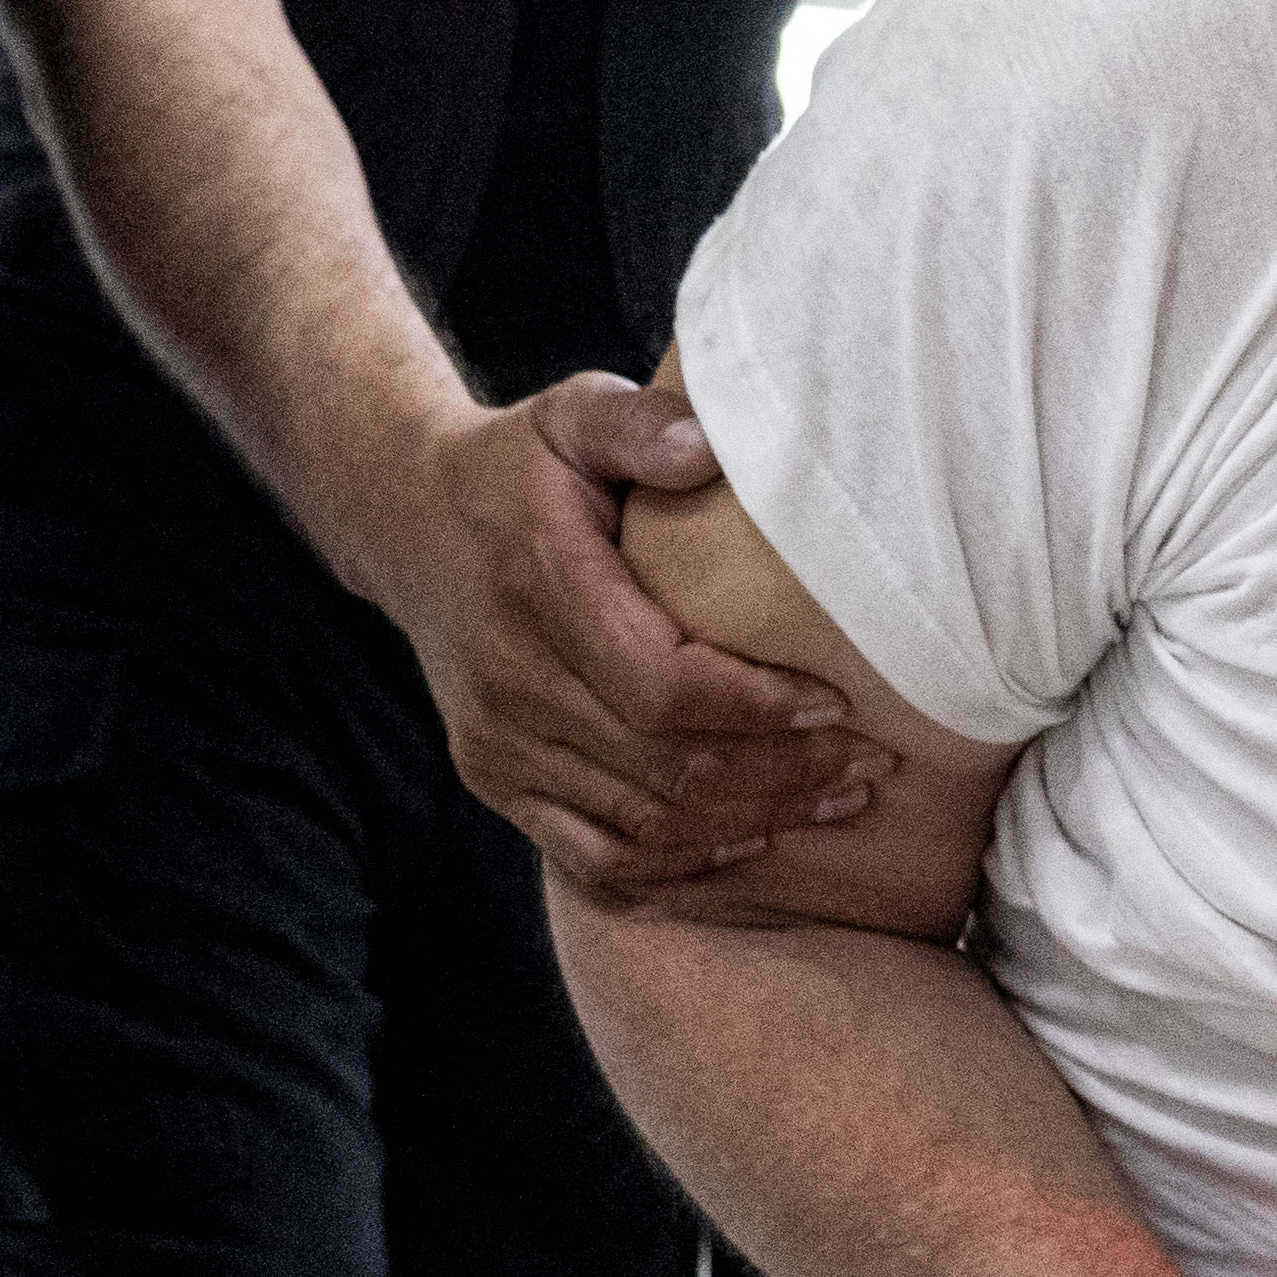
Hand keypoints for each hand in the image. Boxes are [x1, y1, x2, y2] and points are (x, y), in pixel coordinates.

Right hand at [345, 376, 885, 899]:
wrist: (403, 521)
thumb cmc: (516, 467)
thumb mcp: (571, 414)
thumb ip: (639, 425)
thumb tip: (711, 447)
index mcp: (538, 589)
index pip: (662, 686)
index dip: (758, 709)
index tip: (838, 700)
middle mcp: (511, 679)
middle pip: (667, 766)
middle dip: (785, 774)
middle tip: (872, 760)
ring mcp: (496, 742)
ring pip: (644, 821)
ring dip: (752, 821)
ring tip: (837, 799)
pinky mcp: (492, 779)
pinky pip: (596, 853)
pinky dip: (678, 862)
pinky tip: (747, 839)